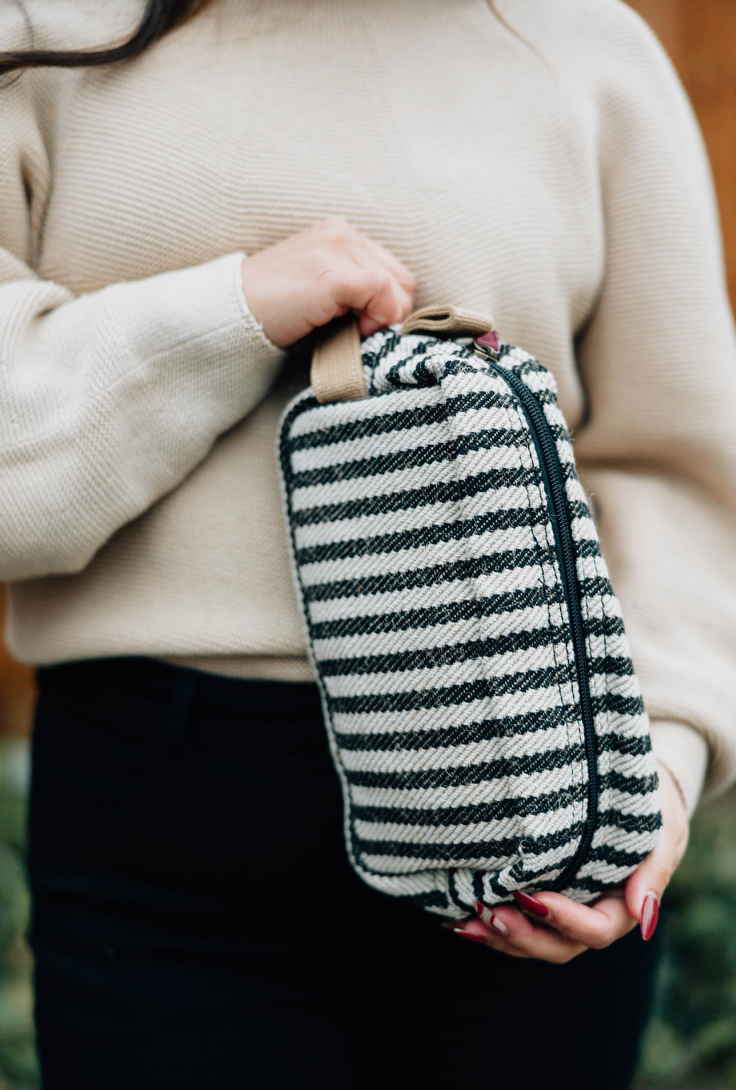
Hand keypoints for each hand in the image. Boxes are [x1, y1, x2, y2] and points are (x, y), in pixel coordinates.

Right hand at [241, 217, 415, 347]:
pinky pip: (383, 294)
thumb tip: (393, 318)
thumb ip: (356, 294)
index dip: (387, 306)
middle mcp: (343, 234)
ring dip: (380, 318)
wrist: (233, 312)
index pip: (395, 273)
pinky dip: (376, 319)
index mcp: (341, 236)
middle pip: (403, 282)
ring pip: (396, 289)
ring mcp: (338, 249)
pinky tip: (349, 329)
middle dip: (389, 313)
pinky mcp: (334, 273)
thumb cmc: (276, 311)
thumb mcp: (323, 293)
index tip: (360, 325)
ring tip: (347, 328)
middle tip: (358, 330)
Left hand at [451, 761, 688, 961]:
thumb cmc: (649, 806)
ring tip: (466, 922)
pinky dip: (488, 924)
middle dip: (522, 936)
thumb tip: (643, 916)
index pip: (596, 930)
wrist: (629, 788)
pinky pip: (516, 922)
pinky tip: (456, 919)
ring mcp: (564, 912)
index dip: (565, 920)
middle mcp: (591, 916)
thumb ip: (653, 871)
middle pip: (558, 946)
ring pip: (532, 941)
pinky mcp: (539, 898)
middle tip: (489, 913)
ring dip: (499, 936)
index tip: (534, 897)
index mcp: (622, 906)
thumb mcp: (661, 831)